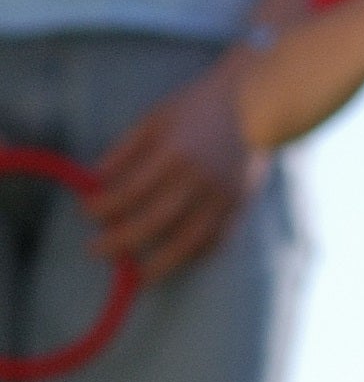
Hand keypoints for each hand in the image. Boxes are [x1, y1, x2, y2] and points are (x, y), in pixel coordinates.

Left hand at [87, 57, 266, 282]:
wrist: (257, 105)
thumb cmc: (197, 108)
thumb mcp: (154, 119)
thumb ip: (124, 150)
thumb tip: (96, 182)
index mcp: (173, 154)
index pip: (128, 192)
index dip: (102, 207)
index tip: (87, 212)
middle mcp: (197, 180)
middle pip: (152, 223)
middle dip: (119, 243)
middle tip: (96, 251)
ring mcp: (221, 198)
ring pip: (187, 244)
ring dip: (160, 265)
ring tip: (139, 276)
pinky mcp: (238, 207)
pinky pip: (214, 242)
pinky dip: (193, 256)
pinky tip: (175, 260)